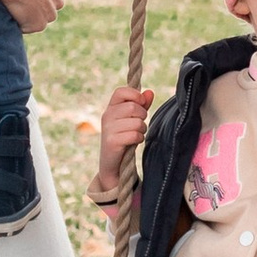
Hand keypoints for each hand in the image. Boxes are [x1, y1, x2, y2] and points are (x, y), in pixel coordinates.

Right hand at [88, 85, 148, 206]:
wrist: (114, 165)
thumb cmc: (124, 139)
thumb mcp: (133, 120)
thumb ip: (141, 105)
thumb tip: (149, 92)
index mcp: (111, 108)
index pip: (121, 91)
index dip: (135, 95)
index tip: (142, 104)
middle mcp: (107, 116)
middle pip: (133, 107)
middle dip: (143, 116)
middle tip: (139, 125)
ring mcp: (108, 128)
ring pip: (136, 122)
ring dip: (142, 129)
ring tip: (136, 135)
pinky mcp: (111, 141)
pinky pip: (134, 134)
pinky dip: (139, 138)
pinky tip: (134, 142)